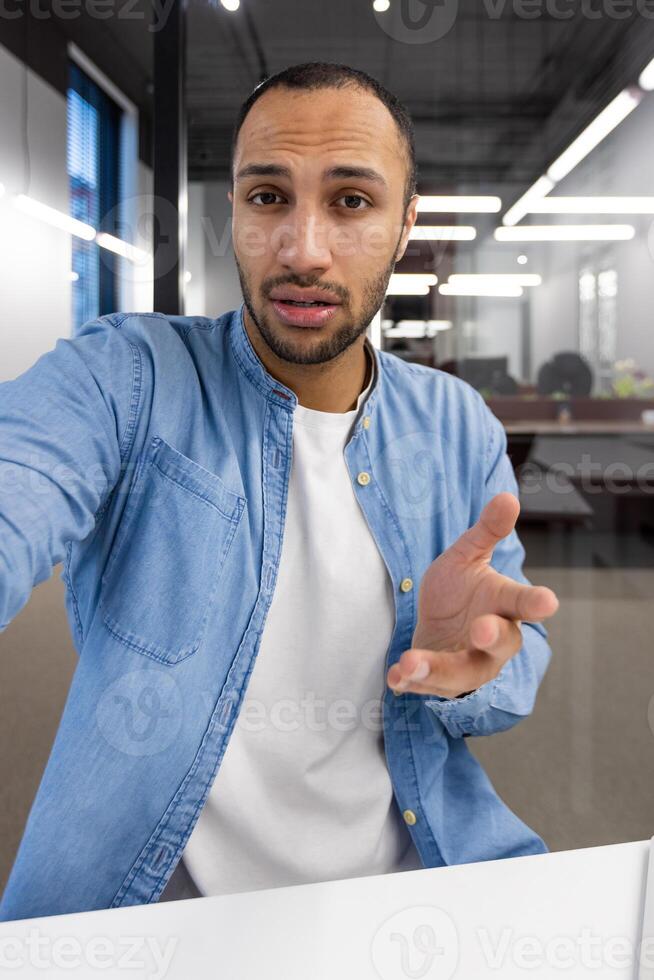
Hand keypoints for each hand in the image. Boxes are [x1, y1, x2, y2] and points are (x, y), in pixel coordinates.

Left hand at [386, 492, 558, 697]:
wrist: (437, 624)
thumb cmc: (460, 590)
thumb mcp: (467, 555)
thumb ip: (487, 531)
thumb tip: (507, 496)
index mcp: (504, 606)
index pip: (524, 603)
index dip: (536, 603)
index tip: (548, 601)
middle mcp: (492, 642)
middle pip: (501, 645)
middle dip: (493, 638)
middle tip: (481, 629)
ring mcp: (468, 664)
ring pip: (461, 673)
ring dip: (436, 669)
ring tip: (410, 663)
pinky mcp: (440, 681)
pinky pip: (427, 686)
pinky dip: (410, 683)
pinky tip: (394, 678)